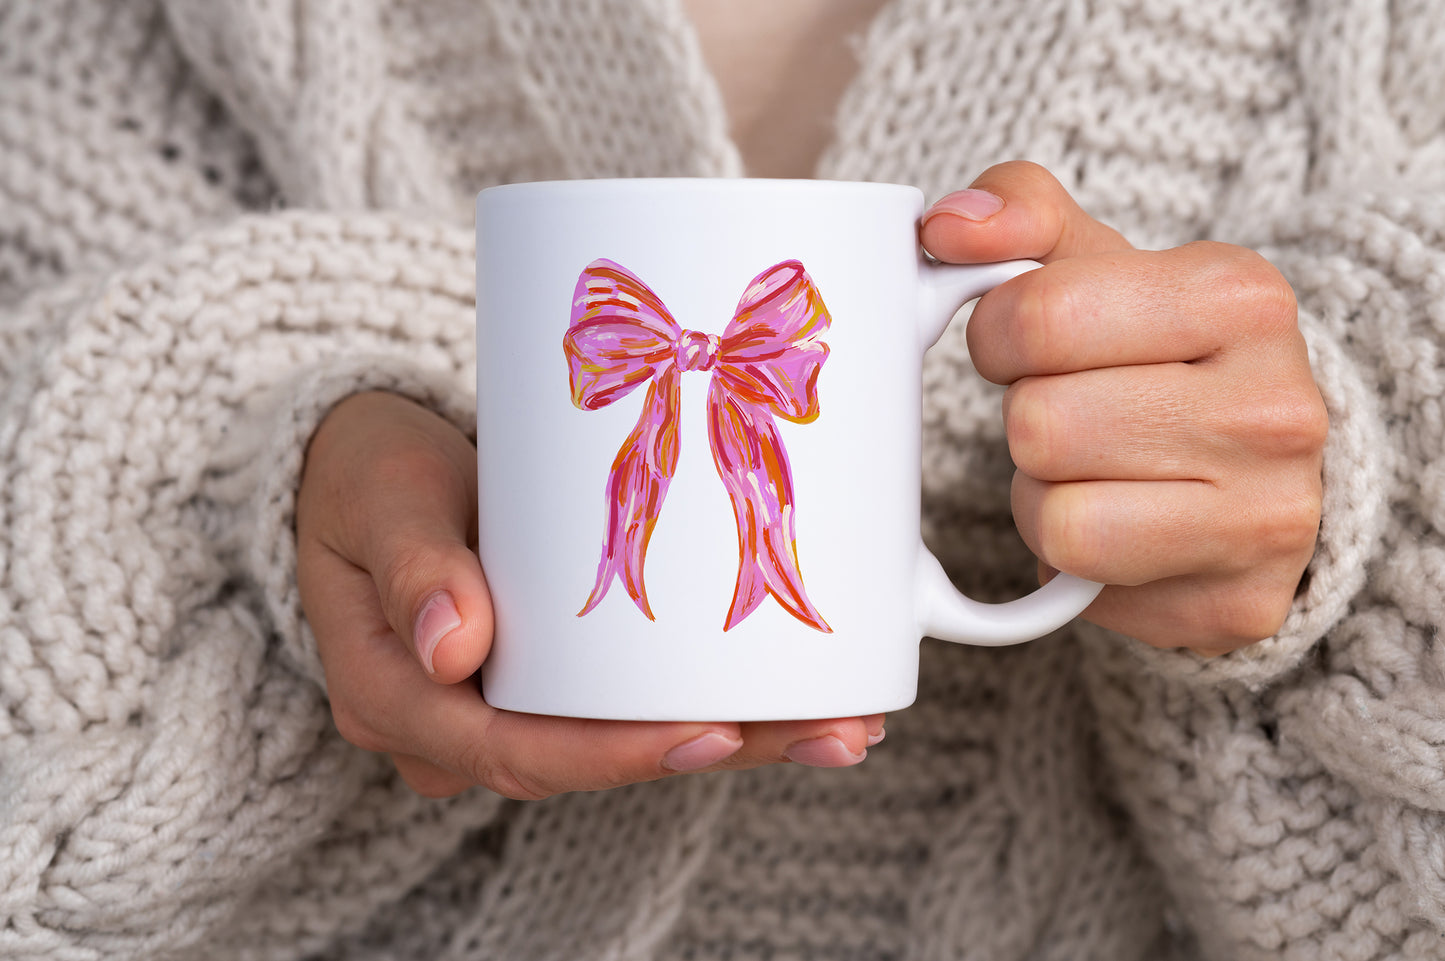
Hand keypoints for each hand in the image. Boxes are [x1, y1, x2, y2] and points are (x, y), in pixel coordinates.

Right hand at [296, 391, 882, 798]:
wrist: (369, 469)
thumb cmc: (366, 474)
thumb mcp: (379, 498)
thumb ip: (412, 566)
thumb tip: (457, 647)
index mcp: (400, 700)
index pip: (516, 752)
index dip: (619, 755)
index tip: (713, 734)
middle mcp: (457, 725)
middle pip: (594, 759)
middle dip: (718, 751)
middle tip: (833, 733)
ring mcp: (507, 705)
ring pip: (625, 740)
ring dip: (740, 736)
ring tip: (845, 722)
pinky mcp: (550, 678)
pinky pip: (630, 705)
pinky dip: (714, 700)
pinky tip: (796, 695)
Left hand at [920, 162, 1326, 655]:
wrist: (1251, 469)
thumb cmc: (1152, 353)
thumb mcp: (1097, 262)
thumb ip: (1019, 213)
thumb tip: (947, 226)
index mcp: (1240, 297)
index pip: (1038, 316)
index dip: (998, 335)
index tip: (1027, 344)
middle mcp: (1274, 408)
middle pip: (1040, 424)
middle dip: (1027, 420)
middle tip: (1072, 414)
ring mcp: (1266, 516)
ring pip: (1054, 513)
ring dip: (1041, 494)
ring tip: (1092, 471)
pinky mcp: (1234, 604)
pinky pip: (1078, 580)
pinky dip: (1068, 557)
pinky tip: (1113, 528)